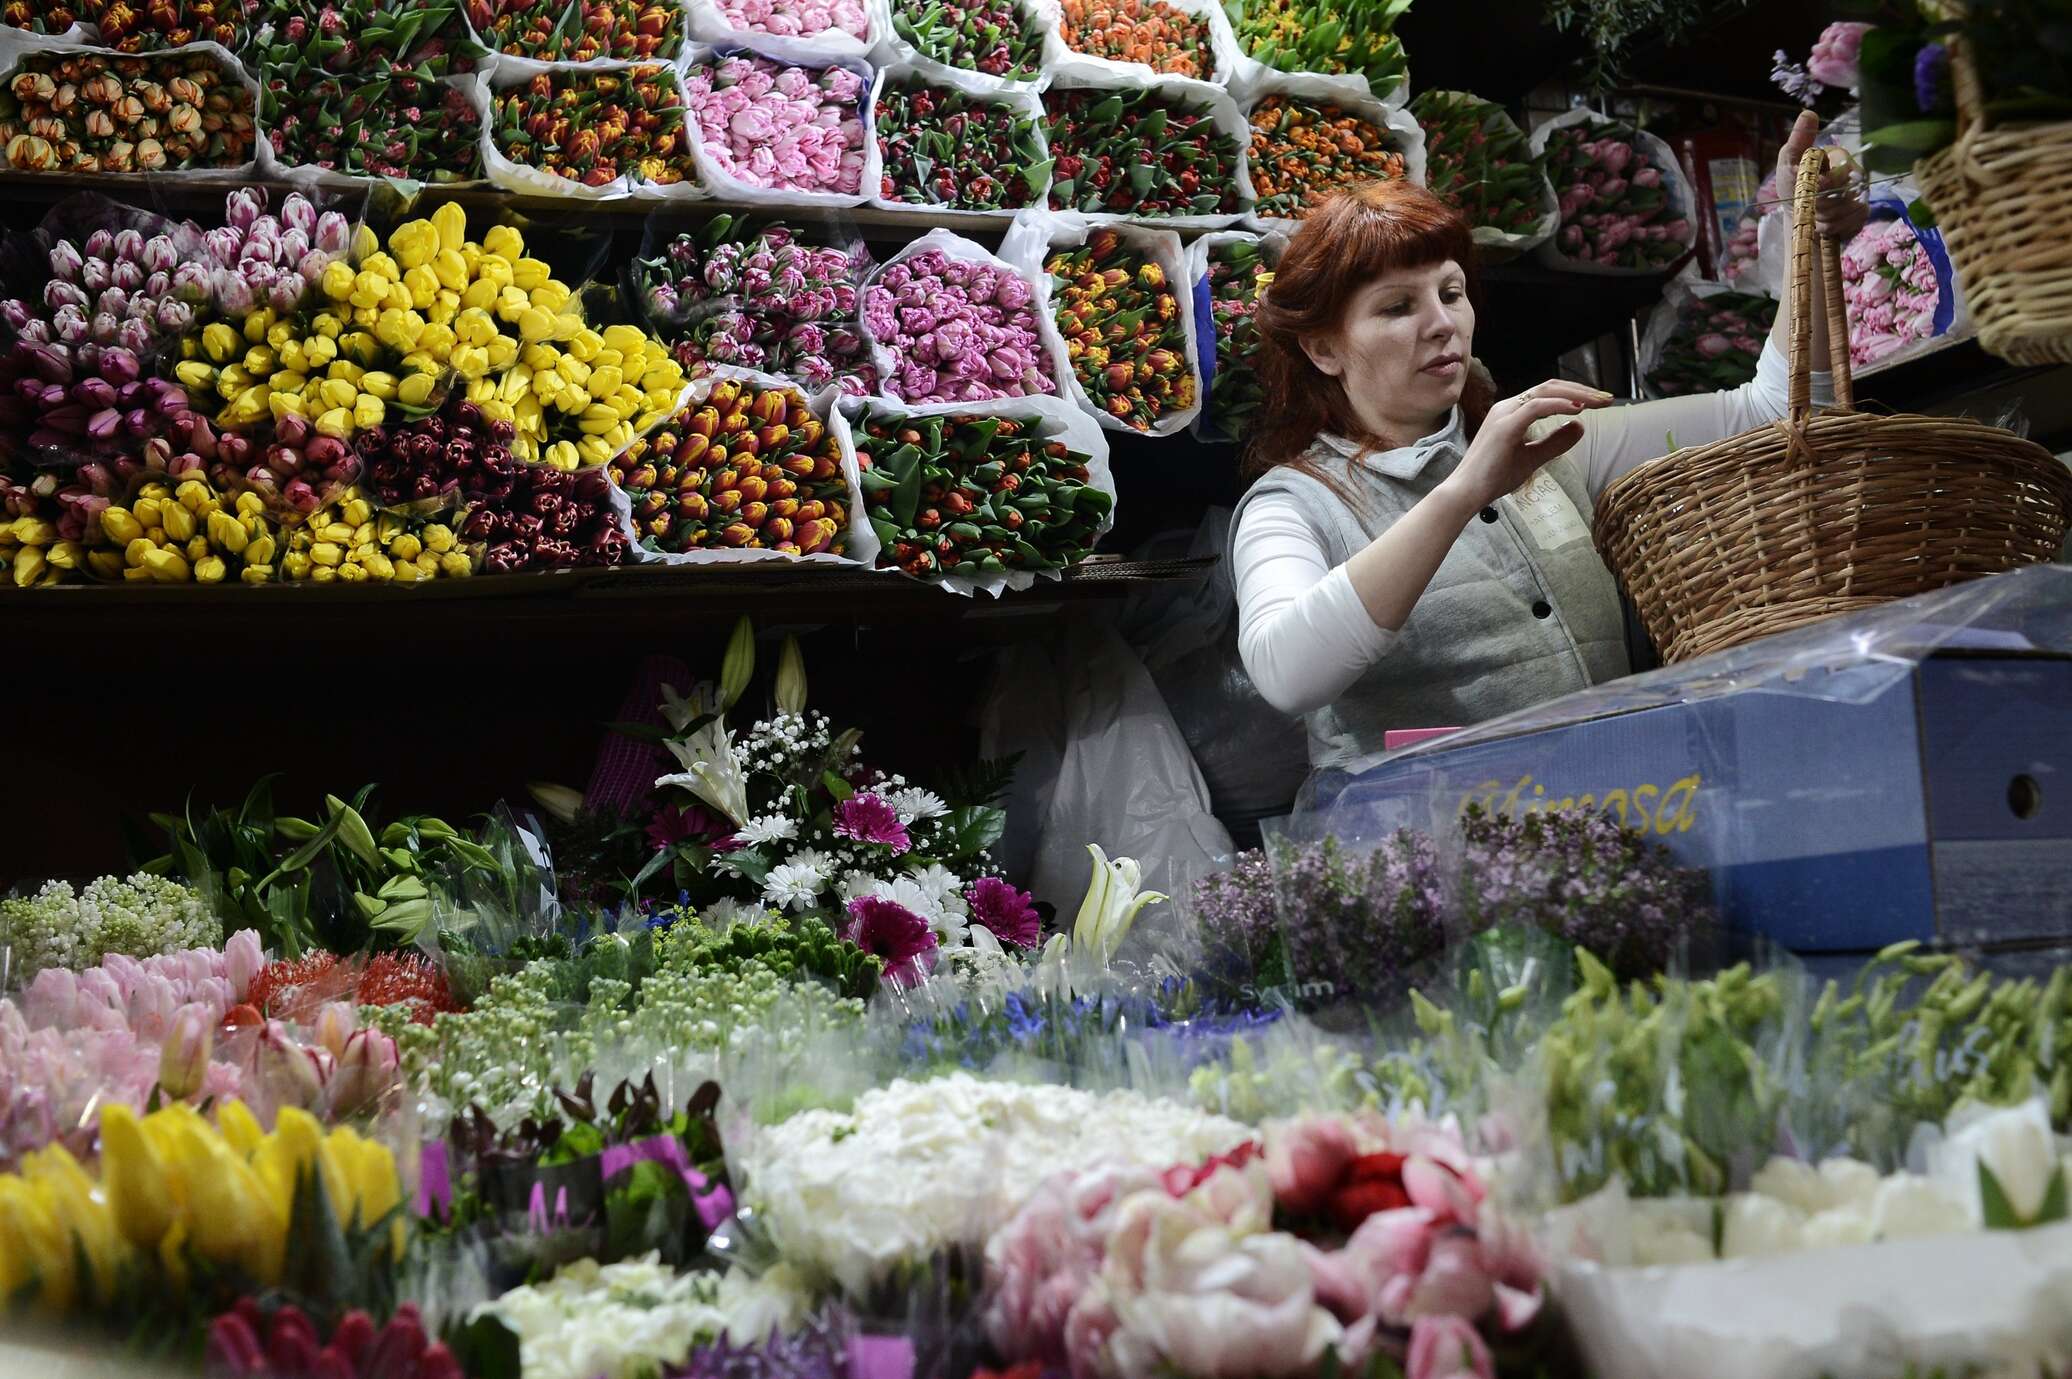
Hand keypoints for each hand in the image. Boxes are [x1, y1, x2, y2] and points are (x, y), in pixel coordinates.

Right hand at [1443, 380, 1611, 511]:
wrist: (1466, 493)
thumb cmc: (1493, 478)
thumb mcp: (1532, 458)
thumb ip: (1555, 442)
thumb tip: (1580, 427)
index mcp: (1512, 412)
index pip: (1549, 394)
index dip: (1576, 394)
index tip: (1600, 403)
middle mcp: (1507, 407)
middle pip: (1551, 387)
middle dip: (1583, 390)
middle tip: (1608, 399)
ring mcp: (1505, 414)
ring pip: (1547, 391)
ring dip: (1578, 394)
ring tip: (1600, 402)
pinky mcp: (1506, 426)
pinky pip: (1538, 406)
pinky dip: (1561, 404)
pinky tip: (1580, 410)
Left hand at [1775, 110, 1867, 241]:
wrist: (1799, 221)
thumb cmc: (1793, 189)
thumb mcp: (1789, 164)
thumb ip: (1798, 142)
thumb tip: (1808, 113)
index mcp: (1839, 158)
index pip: (1843, 165)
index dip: (1827, 180)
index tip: (1812, 187)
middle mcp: (1855, 173)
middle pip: (1848, 188)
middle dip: (1822, 201)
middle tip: (1810, 205)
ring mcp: (1861, 193)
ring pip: (1850, 206)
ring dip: (1826, 216)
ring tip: (1815, 215)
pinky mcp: (1863, 213)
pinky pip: (1854, 220)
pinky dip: (1834, 227)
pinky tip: (1824, 226)